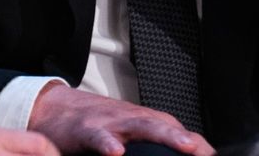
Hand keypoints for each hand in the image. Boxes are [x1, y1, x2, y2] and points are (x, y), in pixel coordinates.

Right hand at [28, 85, 213, 155]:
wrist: (52, 108)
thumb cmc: (91, 124)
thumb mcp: (123, 132)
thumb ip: (148, 143)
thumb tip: (177, 153)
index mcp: (140, 122)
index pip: (175, 130)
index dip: (196, 144)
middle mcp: (129, 119)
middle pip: (164, 125)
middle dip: (188, 139)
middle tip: (206, 151)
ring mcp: (109, 122)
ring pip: (140, 125)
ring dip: (164, 134)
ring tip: (184, 145)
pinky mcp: (85, 130)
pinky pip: (98, 137)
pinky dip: (108, 143)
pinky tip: (116, 152)